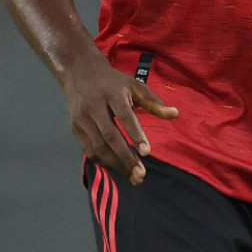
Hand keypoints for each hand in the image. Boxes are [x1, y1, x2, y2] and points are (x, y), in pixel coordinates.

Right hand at [61, 52, 177, 185]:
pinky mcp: (75, 129)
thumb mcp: (136, 86)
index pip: (125, 117)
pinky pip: (89, 150)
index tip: (147, 152)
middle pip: (110, 137)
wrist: (80, 75)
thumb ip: (155, 102)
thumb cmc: (114, 83)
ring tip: (133, 177)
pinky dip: (104, 162)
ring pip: (98, 147)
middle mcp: (94, 108)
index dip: (136, 134)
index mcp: (112, 95)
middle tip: (141, 175)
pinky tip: (118, 168)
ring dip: (115, 165)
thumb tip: (175, 114)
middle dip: (126, 158)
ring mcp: (82, 120)